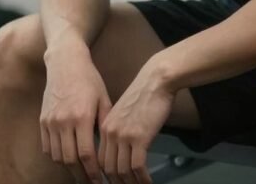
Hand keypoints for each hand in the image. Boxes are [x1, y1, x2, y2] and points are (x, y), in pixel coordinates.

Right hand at [41, 42, 111, 183]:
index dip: (92, 172)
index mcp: (82, 116)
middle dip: (81, 176)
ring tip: (80, 174)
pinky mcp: (42, 119)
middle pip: (69, 160)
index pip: (86, 154)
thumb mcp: (103, 99)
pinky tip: (66, 160)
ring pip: (57, 156)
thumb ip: (105, 124)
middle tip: (90, 183)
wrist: (65, 62)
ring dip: (68, 169)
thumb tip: (111, 148)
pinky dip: (56, 157)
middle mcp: (64, 121)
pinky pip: (46, 146)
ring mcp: (50, 121)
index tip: (99, 180)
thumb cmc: (89, 79)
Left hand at [98, 57, 174, 183]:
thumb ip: (118, 130)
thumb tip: (120, 150)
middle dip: (116, 183)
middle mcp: (110, 133)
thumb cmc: (143, 95)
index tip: (112, 183)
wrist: (156, 81)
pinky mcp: (139, 137)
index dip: (104, 176)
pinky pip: (137, 166)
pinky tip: (148, 183)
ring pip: (122, 170)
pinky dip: (142, 179)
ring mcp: (124, 135)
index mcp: (104, 127)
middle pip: (108, 168)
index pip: (99, 159)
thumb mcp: (122, 112)